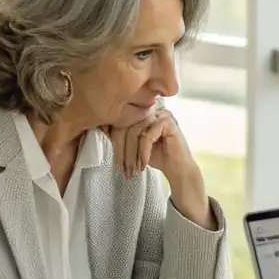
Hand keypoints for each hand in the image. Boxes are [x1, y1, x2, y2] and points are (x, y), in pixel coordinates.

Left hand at [106, 100, 214, 227]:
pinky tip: (144, 164)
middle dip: (121, 150)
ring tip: (133, 170)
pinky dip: (143, 153)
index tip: (112, 156)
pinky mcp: (168, 121)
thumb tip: (101, 128)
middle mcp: (150, 108)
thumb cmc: (156, 156)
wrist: (178, 168)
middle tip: (122, 169)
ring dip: (132, 155)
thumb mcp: (133, 145)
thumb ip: (121, 135)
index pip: (119, 119)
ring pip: (134, 131)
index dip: (112, 137)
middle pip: (125, 124)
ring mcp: (160, 113)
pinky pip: (147, 136)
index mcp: (141, 111)